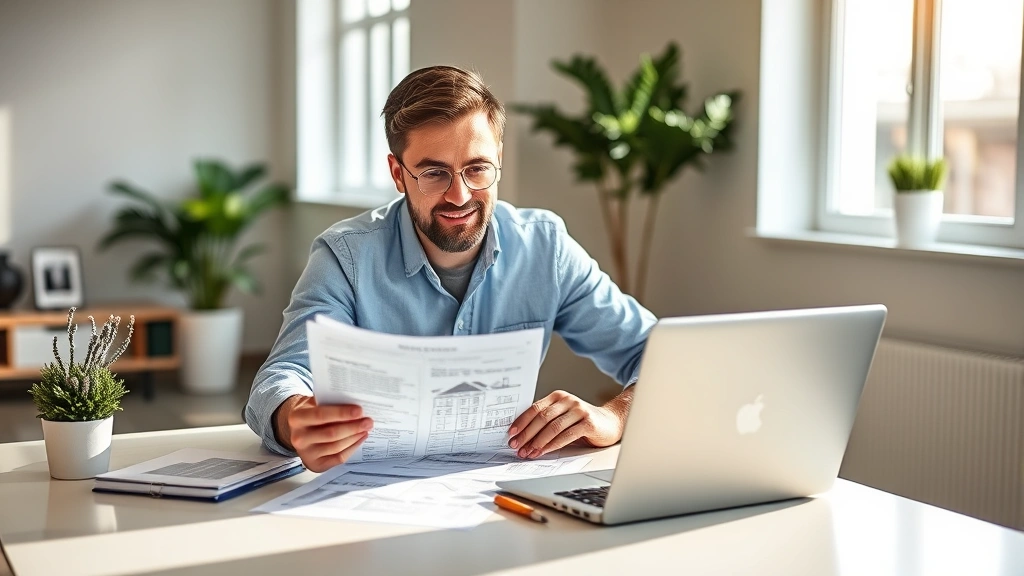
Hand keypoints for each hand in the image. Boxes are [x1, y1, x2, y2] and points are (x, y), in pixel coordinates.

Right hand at [273, 394, 372, 471]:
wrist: (299, 431)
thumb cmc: (311, 412)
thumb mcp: (314, 403)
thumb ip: (330, 402)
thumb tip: (355, 402)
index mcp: (297, 418)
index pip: (321, 415)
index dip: (341, 413)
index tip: (359, 411)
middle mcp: (299, 437)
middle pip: (331, 433)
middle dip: (353, 427)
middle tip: (369, 421)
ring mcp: (306, 453)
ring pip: (336, 446)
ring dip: (354, 437)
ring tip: (366, 429)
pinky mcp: (315, 464)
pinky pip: (338, 458)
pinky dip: (352, 448)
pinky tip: (360, 438)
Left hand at [507, 387, 633, 458]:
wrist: (611, 423)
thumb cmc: (582, 422)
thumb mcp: (563, 416)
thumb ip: (547, 421)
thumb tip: (522, 435)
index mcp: (558, 397)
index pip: (535, 408)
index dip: (522, 421)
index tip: (511, 433)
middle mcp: (568, 401)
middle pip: (542, 417)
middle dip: (527, 433)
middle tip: (516, 445)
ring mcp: (579, 410)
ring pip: (553, 426)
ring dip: (537, 441)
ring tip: (528, 452)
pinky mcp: (588, 423)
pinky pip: (566, 435)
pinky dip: (552, 444)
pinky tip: (543, 451)